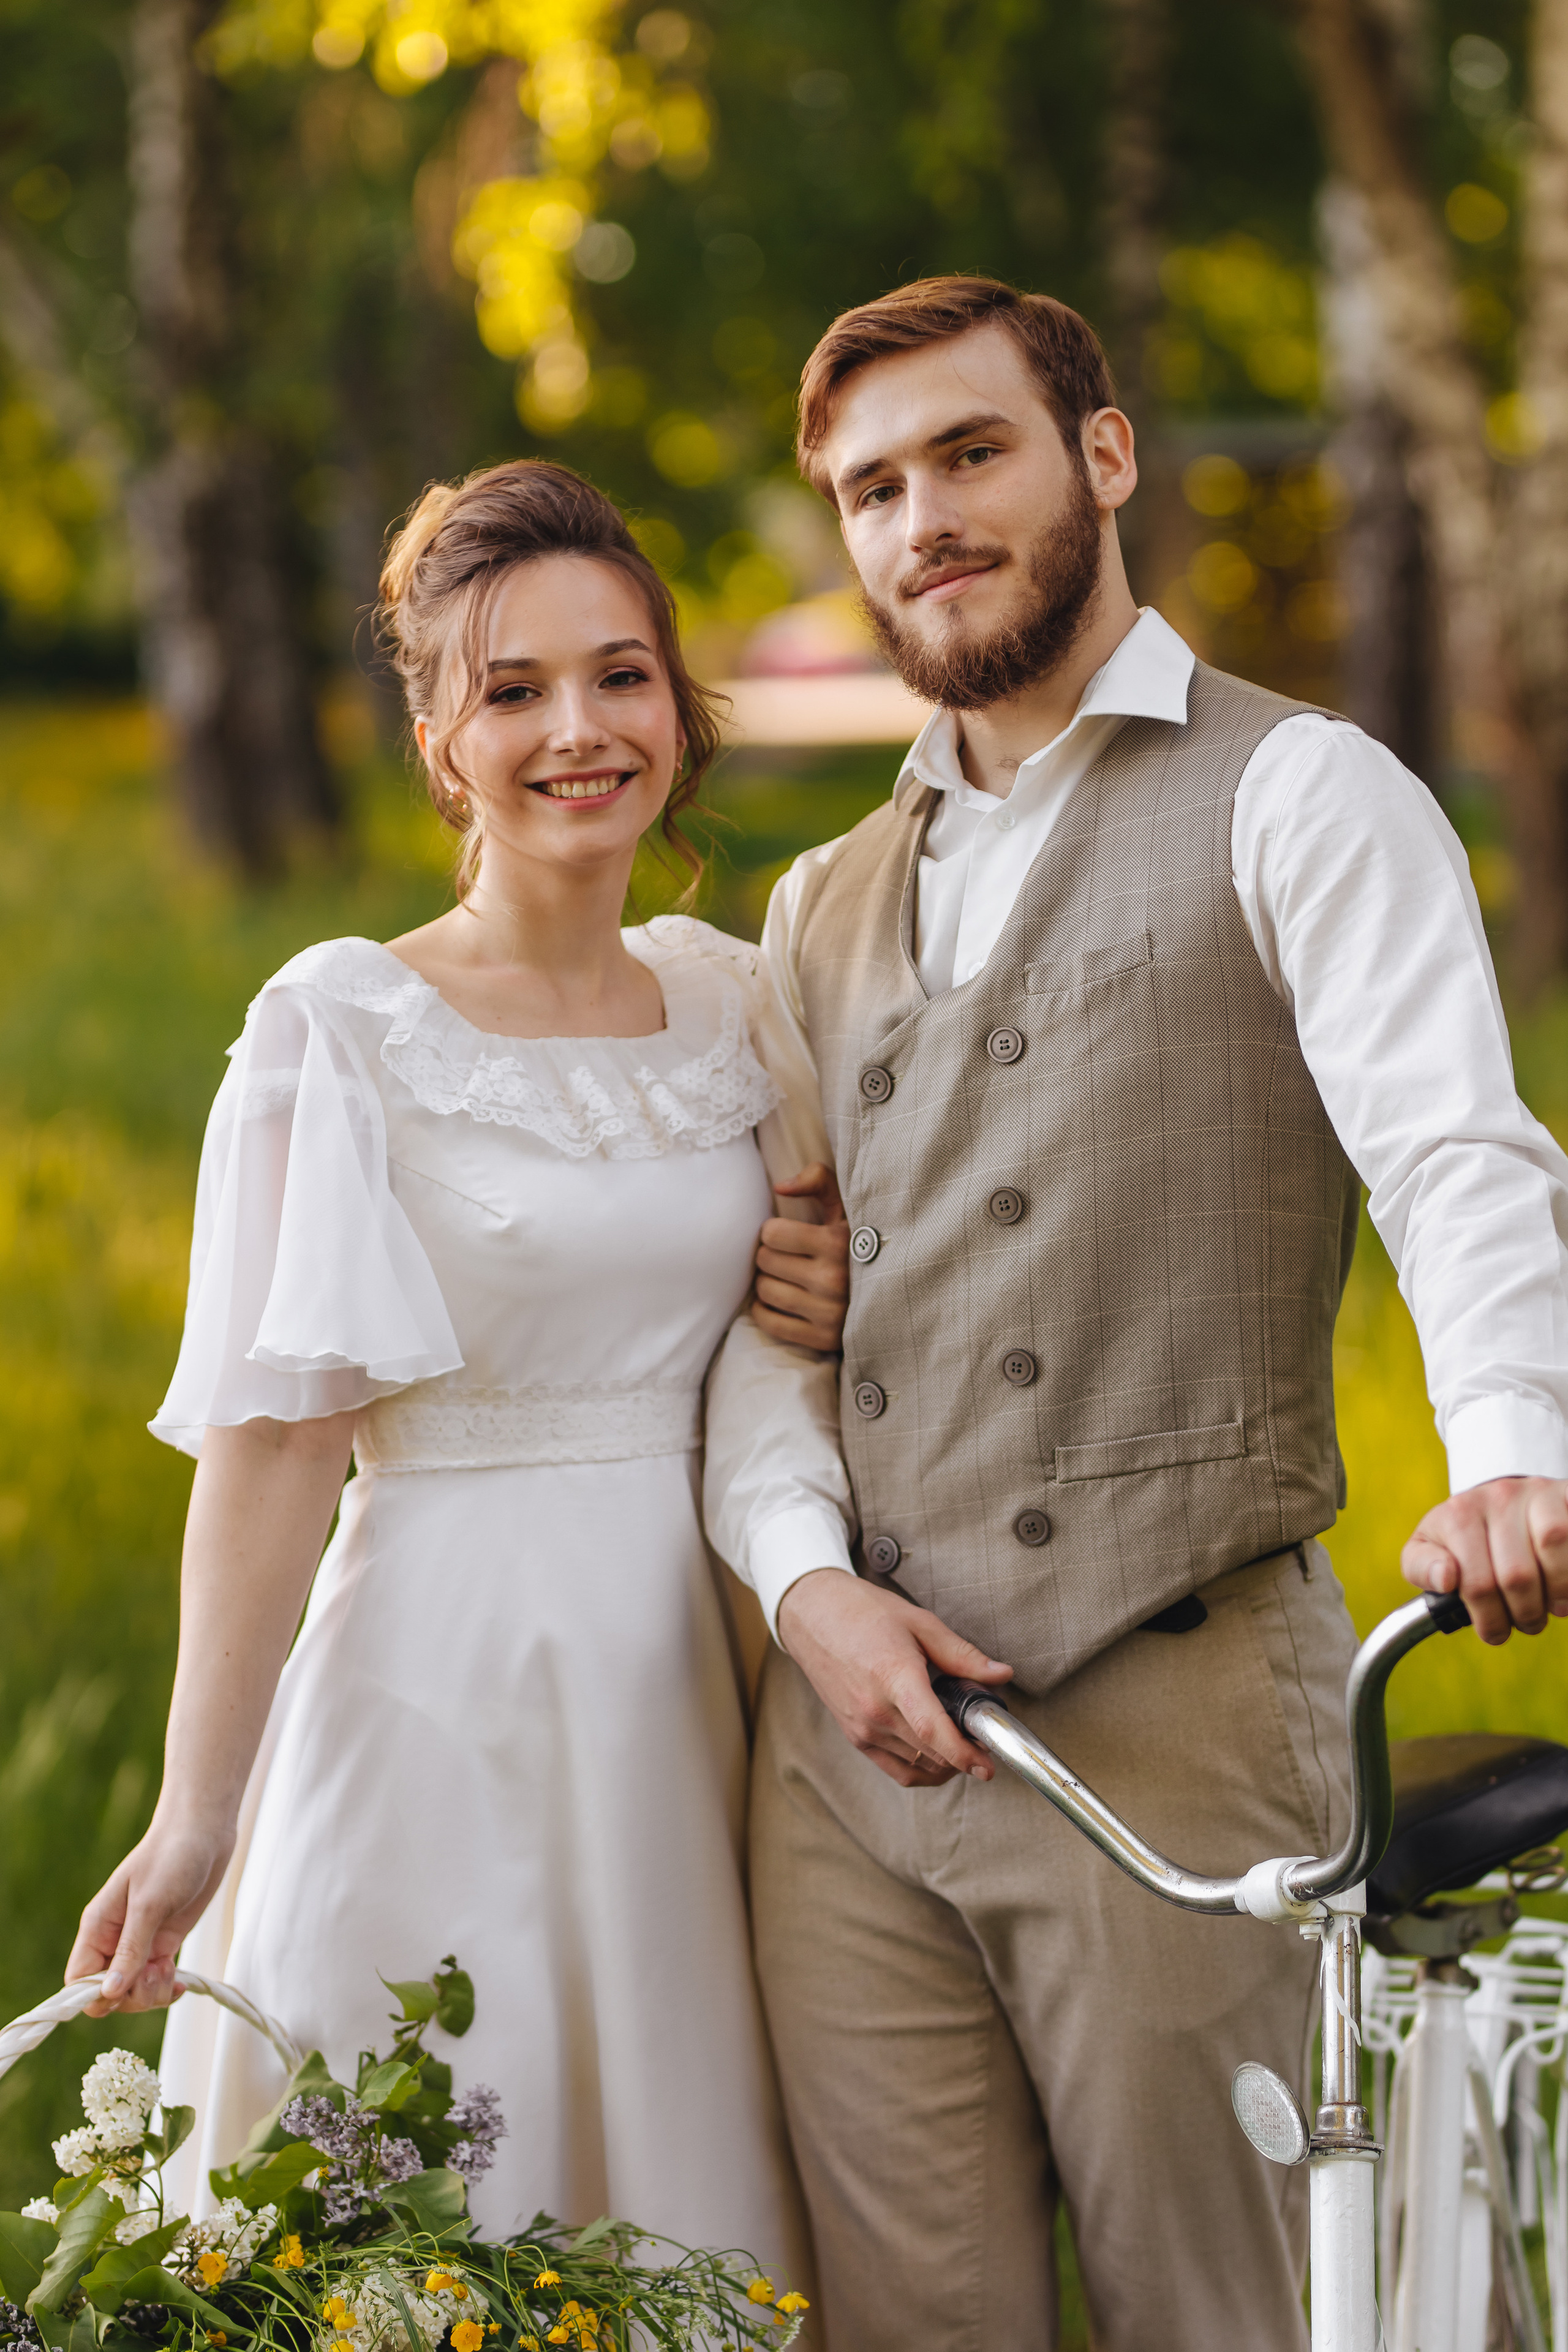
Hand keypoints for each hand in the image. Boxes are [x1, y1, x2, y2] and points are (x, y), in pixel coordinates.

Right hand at [65, 1812, 233, 2014]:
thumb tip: (108, 1993)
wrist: (204, 1833)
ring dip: (151, 1992)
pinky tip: (180, 1981)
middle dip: (131, 1996)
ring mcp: (140, 1944)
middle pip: (107, 1993)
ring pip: (132, 1992)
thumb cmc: (172, 1858)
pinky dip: (165, 1988)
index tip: (123, 1990)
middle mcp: (114, 1940)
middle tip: (156, 1973)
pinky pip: (154, 1982)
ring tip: (170, 1970)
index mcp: (98, 1928)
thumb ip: (130, 1949)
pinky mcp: (163, 1944)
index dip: (94, 1995)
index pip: (78, 1980)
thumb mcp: (150, 1904)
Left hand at [752, 1162, 849, 1352]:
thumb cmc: (861, 1243)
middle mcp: (833, 1280)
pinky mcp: (823, 1339)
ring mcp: (829, 1313)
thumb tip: (780, 1187)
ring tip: (784, 1277)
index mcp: (838, 1243)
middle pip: (765, 1261)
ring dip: (767, 1282)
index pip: (772, 1234)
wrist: (897, 1291)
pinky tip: (777, 1301)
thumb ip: (818, 1180)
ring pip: (765, 1291)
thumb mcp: (849, 1206)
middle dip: (769, 1255)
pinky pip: (771, 1324)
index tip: (786, 1235)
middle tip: (784, 1257)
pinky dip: (764, 1311)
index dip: (774, 1232)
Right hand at [777, 1569, 1013, 1784]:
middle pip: (931, 1752)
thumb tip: (1002, 1674)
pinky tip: (938, 1756)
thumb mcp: (920, 1623)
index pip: (932, 1730)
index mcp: (894, 1676)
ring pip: (917, 1765)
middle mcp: (875, 1710)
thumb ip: (962, 1654)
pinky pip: (896, 1769)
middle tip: (984, 1737)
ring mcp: (862, 1727)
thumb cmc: (864, 1613)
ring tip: (962, 1741)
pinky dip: (922, 1770)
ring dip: (946, 1763)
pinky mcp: (855, 1737)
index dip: (964, 1754)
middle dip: (965, 1754)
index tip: (987, 1764)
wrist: (813, 1616)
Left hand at [1401, 1475, 1567, 1643]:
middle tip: (1525, 1622)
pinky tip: (1564, 1587)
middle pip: (1517, 1575)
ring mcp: (1535, 1493)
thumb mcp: (1428, 1548)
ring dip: (1556, 1592)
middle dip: (1524, 1614)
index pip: (1477, 1583)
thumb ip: (1422, 1568)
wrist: (1499, 1498)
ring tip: (1550, 1606)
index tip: (1494, 1632)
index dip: (1490, 1620)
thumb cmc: (1463, 1535)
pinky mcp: (1564, 1495)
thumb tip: (1445, 1579)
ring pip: (1552, 1545)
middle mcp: (1497, 1497)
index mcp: (1458, 1514)